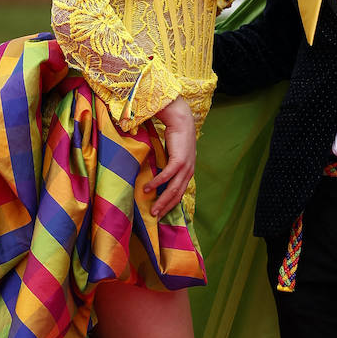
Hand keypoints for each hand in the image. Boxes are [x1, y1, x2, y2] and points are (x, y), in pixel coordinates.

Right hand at [146, 96, 195, 218]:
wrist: (181, 120)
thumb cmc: (175, 136)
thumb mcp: (174, 154)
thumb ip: (169, 165)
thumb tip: (157, 174)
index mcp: (188, 172)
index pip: (180, 193)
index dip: (171, 204)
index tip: (161, 212)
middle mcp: (189, 172)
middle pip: (177, 195)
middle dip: (166, 207)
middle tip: (155, 217)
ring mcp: (185, 167)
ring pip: (172, 189)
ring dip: (161, 200)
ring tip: (152, 209)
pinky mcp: (179, 160)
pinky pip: (166, 176)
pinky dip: (156, 183)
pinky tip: (147, 189)